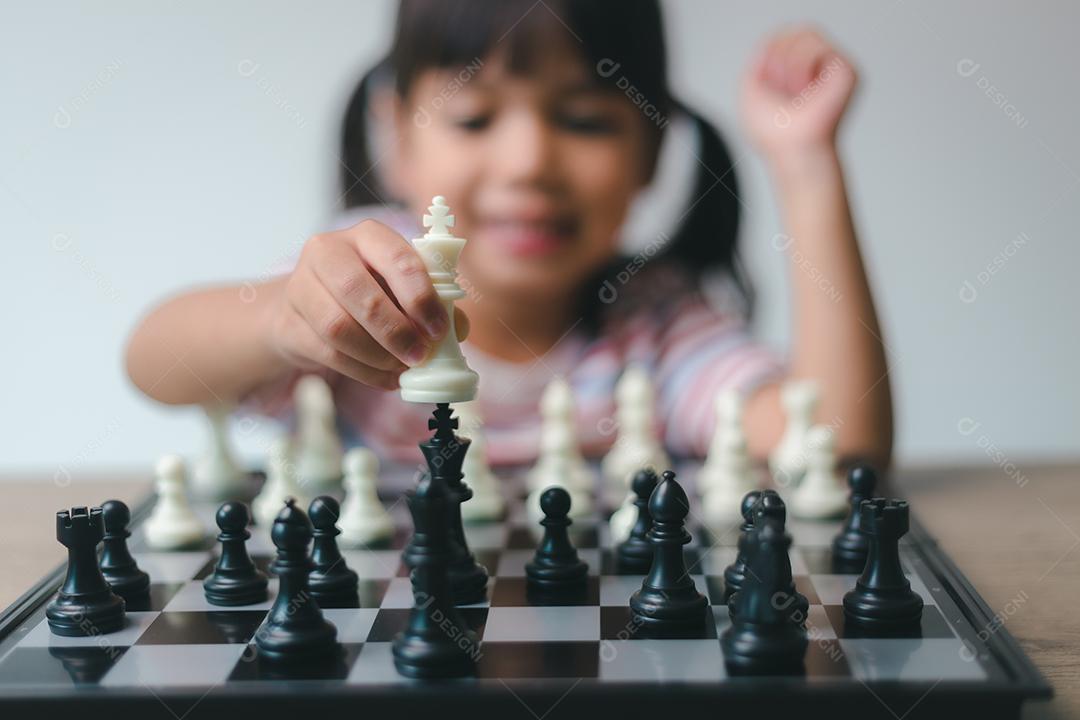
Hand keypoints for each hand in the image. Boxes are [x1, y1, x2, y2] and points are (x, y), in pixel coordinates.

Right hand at [263, 220, 467, 389]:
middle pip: (359, 293)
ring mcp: (301, 285)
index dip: (421, 297)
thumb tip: (457, 330)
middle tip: (419, 355)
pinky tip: (385, 378)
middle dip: (396, 331)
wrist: (306, 308)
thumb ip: (435, 305)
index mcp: (367, 235)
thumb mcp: (402, 289)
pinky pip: (328, 353)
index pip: (397, 258)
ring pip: (339, 327)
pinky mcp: (288, 322)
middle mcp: (328, 250)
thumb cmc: (368, 293)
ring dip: (378, 355)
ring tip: (401, 367)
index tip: (438, 330)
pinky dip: (363, 372)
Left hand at [740, 27, 856, 166]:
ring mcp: (832, 67)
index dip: (769, 56)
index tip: (770, 87)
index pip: (781, 39)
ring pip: (804, 33)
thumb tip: (777, 40)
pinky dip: (801, 66)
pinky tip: (804, 89)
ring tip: (794, 91)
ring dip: (789, 65)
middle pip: (792, 32)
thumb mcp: (749, 90)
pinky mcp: (845, 69)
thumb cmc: (773, 134)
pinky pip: (815, 44)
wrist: (790, 149)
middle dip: (778, 60)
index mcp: (797, 72)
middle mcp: (816, 68)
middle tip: (782, 90)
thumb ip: (759, 58)